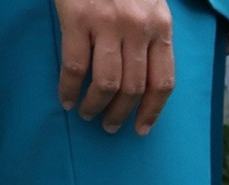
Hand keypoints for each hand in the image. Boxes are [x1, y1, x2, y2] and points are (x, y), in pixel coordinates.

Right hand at [54, 0, 175, 133]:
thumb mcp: (149, 3)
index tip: (142, 129)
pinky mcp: (77, 18)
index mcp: (161, 26)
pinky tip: (66, 98)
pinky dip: (69, 88)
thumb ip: (150, 33)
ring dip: (96, 106)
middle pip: (135, 87)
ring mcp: (108, 23)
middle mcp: (139, 28)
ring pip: (107, 83)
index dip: (152, 111)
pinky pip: (74, 66)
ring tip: (87, 114)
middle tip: (110, 126)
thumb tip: (144, 76)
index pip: (163, 81)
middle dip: (122, 114)